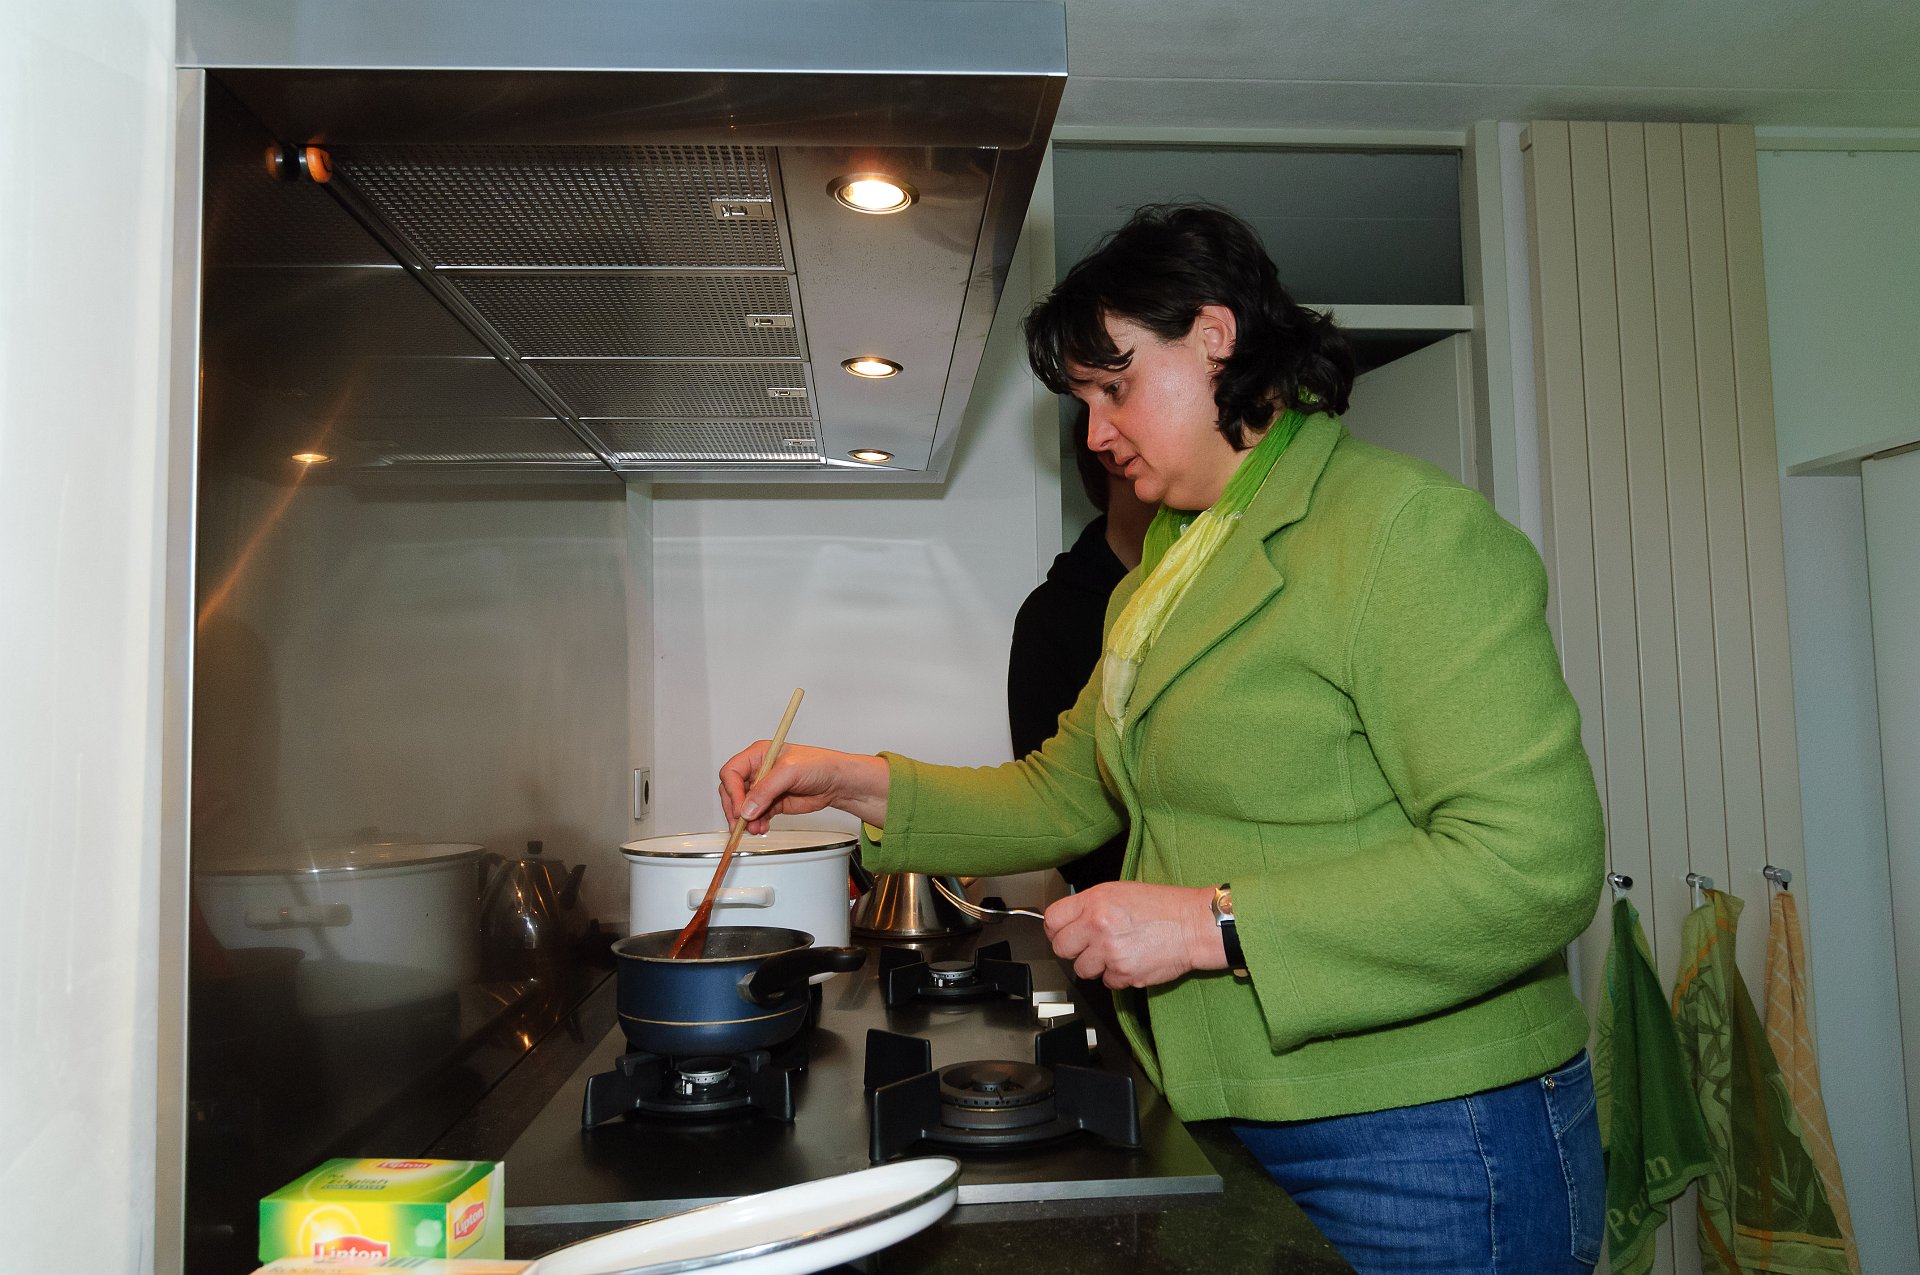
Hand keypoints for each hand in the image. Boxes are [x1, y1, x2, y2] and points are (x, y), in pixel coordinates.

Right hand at [718, 742, 889, 833]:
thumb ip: (766, 790)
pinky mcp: (773, 802)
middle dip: (736, 809)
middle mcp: (758, 770)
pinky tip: (761, 827)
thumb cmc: (820, 765)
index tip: (740, 808)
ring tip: (755, 828)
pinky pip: (756, 815)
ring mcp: (765, 788)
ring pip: (743, 806)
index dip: (732, 791)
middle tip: (742, 823)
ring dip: (746, 820)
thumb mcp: (790, 772)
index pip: (732, 772)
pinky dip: (756, 823)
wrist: (838, 782)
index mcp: (758, 755)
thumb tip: (747, 808)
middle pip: (733, 791)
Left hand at [1042, 882, 1226, 988]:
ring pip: (1082, 969)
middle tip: (1090, 946)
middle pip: (1061, 948)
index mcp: (1095, 902)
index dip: (1056, 929)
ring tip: (1116, 952)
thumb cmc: (1164, 907)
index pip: (1052, 920)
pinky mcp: (1123, 974)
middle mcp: (1098, 926)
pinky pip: (1106, 982)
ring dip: (1095, 965)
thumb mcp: (1120, 891)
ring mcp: (1110, 952)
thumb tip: (1070, 920)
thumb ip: (1091, 905)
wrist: (1194, 925)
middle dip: (1074, 949)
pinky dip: (1116, 976)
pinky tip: (1131, 960)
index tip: (1062, 933)